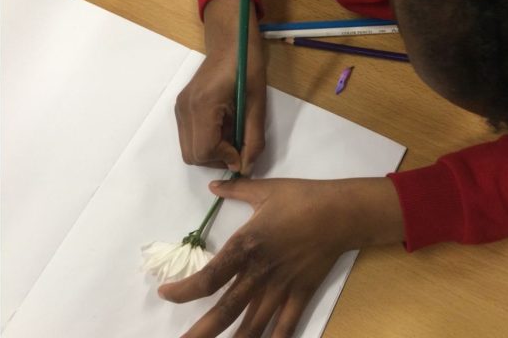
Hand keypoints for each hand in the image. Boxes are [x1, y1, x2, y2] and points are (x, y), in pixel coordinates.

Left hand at [158, 177, 403, 337]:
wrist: (341, 212)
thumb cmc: (302, 198)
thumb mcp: (265, 189)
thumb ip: (235, 189)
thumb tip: (212, 185)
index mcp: (246, 246)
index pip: (208, 278)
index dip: (184, 291)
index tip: (166, 294)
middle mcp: (259, 273)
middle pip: (225, 311)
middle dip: (200, 333)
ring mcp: (282, 287)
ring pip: (253, 324)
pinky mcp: (302, 294)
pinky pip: (286, 325)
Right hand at [175, 0, 265, 173]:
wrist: (230, 42)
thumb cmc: (247, 67)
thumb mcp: (257, 104)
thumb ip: (253, 139)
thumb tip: (246, 168)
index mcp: (203, 104)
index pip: (204, 150)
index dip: (225, 158)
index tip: (243, 150)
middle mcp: (184, 108)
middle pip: (193, 155)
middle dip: (217, 159)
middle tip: (238, 145)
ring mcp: (180, 108)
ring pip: (189, 150)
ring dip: (212, 151)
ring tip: (232, 134)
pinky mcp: (181, 107)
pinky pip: (189, 137)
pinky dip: (206, 141)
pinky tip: (223, 127)